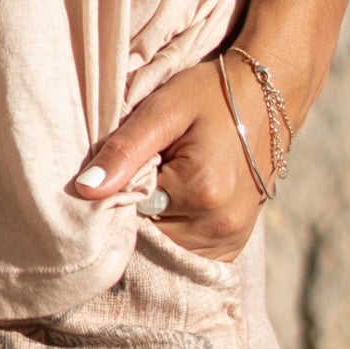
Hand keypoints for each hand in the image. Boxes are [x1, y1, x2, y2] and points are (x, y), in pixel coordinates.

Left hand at [73, 59, 273, 261]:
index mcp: (202, 190)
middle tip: (141, 171)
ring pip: (168, 248)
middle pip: (150, 235)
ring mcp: (232, 239)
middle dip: (136, 209)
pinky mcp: (235, 244)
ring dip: (156, 223)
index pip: (132, 213)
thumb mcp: (163, 109)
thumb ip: (125, 149)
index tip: (121, 167)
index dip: (118, 191)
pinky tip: (176, 200)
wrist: (264, 97)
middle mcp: (220, 224)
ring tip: (162, 182)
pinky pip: (190, 254)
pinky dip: (176, 232)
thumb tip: (85, 188)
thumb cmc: (209, 94)